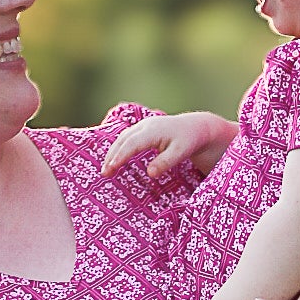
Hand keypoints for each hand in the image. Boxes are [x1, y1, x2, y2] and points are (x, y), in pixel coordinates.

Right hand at [100, 110, 235, 180]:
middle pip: (122, 140)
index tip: (110, 169)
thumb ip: (164, 162)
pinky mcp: (143, 129)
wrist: (195, 127)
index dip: (119, 157)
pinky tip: (114, 159)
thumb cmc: (189, 141)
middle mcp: (145, 126)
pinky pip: (126, 137)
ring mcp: (143, 126)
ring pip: (122, 138)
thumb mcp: (180, 153)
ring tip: (106, 169)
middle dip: (111, 156)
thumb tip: (149, 173)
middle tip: (104, 174)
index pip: (131, 144)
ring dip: (112, 152)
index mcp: (153, 131)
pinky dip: (118, 148)